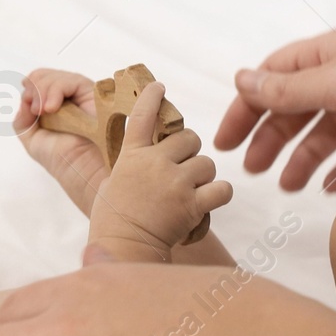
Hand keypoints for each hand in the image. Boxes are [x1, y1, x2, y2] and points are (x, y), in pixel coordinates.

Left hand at [13, 68, 107, 215]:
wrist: (81, 169)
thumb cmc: (61, 159)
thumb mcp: (31, 139)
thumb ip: (21, 120)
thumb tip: (24, 99)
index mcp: (53, 106)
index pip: (37, 81)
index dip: (29, 89)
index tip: (30, 110)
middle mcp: (68, 98)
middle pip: (43, 75)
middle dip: (34, 89)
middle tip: (37, 111)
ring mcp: (81, 95)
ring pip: (55, 77)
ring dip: (43, 91)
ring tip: (45, 112)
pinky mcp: (93, 94)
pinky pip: (71, 80)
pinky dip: (56, 90)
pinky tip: (52, 108)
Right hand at [88, 81, 231, 261]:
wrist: (123, 248)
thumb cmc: (113, 220)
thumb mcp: (113, 182)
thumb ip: (131, 165)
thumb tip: (142, 157)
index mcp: (132, 155)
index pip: (142, 115)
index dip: (152, 97)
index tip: (160, 87)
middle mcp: (155, 163)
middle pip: (188, 138)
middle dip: (190, 152)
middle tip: (183, 169)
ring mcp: (175, 182)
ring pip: (206, 163)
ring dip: (203, 175)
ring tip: (190, 193)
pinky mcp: (192, 204)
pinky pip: (222, 189)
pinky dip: (219, 194)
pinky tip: (209, 200)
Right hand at [216, 19, 335, 191]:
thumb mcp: (335, 82)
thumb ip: (287, 89)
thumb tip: (241, 79)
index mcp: (330, 55)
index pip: (276, 78)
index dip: (248, 107)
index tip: (226, 141)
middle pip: (299, 109)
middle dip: (272, 138)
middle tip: (252, 171)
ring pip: (329, 136)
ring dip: (304, 159)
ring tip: (288, 186)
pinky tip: (327, 189)